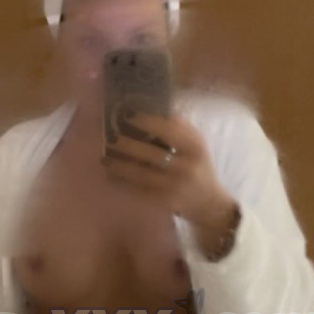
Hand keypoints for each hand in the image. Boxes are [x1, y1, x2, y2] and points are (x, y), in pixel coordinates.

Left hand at [104, 111, 240, 258]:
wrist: (208, 204)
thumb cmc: (199, 168)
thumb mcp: (198, 146)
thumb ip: (182, 128)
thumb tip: (159, 109)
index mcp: (195, 148)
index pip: (170, 130)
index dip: (148, 121)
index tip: (128, 114)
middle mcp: (184, 167)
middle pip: (151, 154)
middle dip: (127, 145)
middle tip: (110, 137)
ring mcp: (173, 187)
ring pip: (140, 174)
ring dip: (119, 166)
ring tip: (104, 158)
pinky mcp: (163, 202)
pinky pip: (138, 190)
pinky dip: (122, 182)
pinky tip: (110, 175)